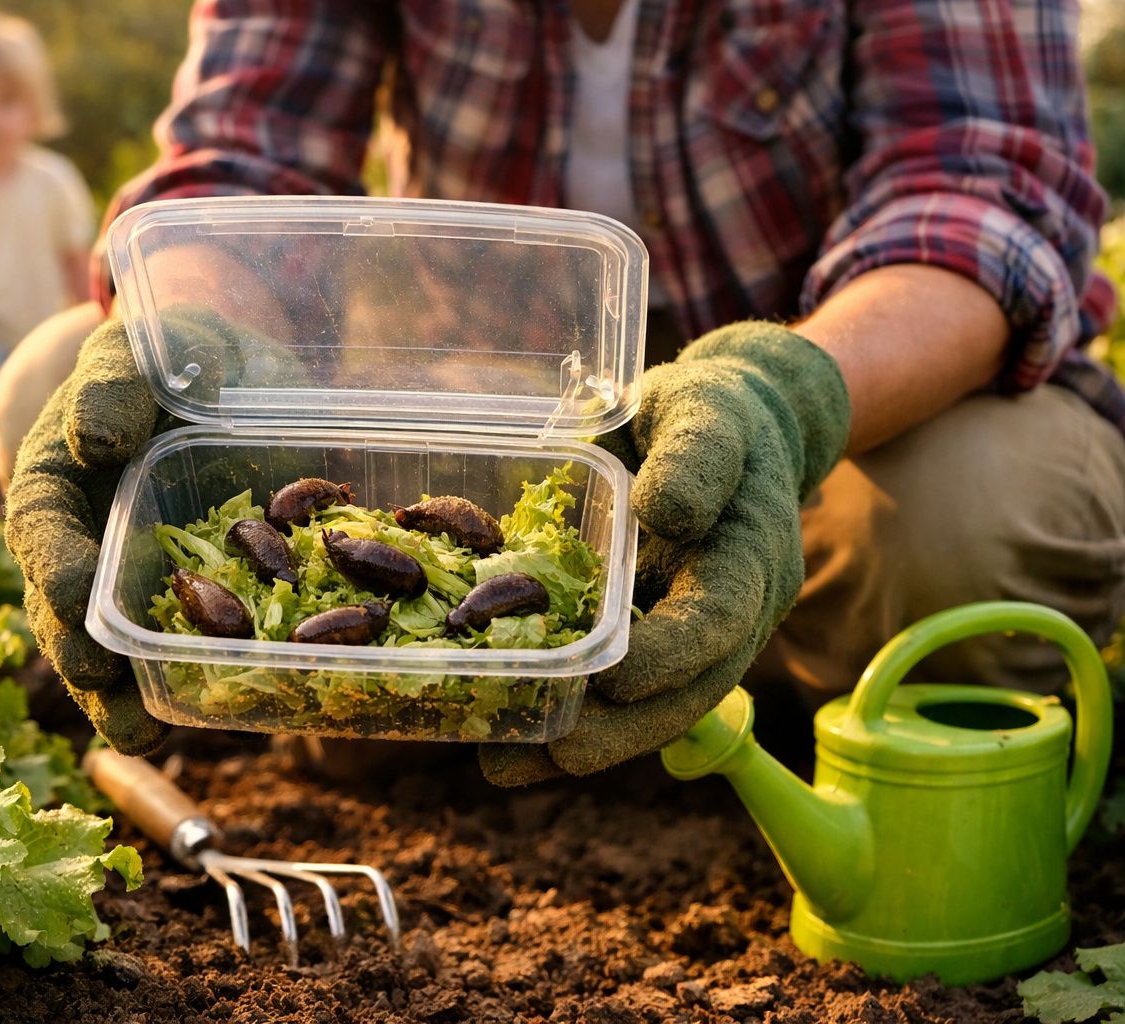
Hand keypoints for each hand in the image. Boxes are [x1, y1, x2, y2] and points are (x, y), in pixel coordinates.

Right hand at [4, 317, 168, 753]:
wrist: (239, 376)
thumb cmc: (181, 350)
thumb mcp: (148, 349)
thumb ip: (116, 385)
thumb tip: (92, 442)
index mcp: (56, 478)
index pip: (41, 527)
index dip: (54, 564)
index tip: (72, 596)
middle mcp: (79, 540)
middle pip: (62, 606)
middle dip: (78, 650)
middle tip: (102, 680)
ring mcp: (124, 581)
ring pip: (105, 647)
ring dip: (117, 696)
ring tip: (142, 733)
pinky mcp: (177, 603)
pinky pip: (165, 653)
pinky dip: (173, 691)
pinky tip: (196, 722)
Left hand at [480, 322, 851, 784]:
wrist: (732, 426)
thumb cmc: (713, 412)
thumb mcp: (708, 412)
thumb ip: (697, 455)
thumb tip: (667, 512)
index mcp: (753, 560)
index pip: (720, 618)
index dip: (673, 653)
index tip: (617, 676)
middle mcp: (731, 614)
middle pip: (686, 690)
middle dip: (622, 729)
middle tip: (557, 755)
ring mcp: (692, 634)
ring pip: (649, 704)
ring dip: (584, 740)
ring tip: (507, 765)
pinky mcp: (653, 637)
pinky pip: (617, 688)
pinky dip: (568, 715)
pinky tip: (503, 739)